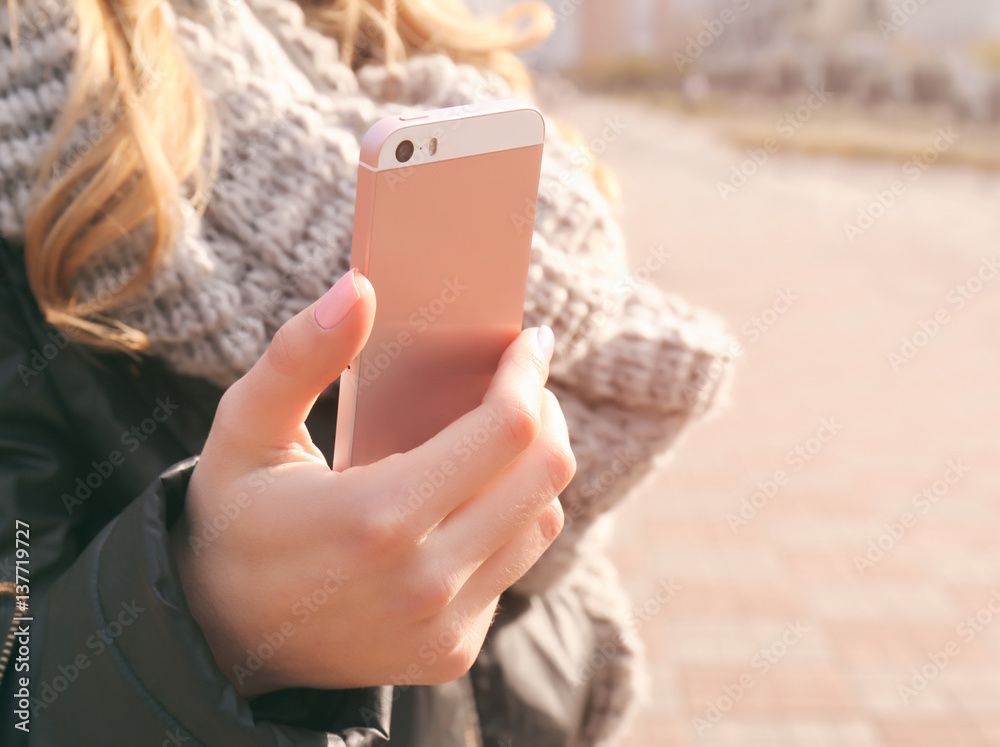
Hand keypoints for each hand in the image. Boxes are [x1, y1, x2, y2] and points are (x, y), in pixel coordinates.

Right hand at [170, 269, 573, 696]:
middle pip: (543, 474)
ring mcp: (443, 625)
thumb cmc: (236, 517)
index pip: (504, 430)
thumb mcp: (245, 427)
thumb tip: (359, 288)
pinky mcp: (451, 651)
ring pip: (541, 520)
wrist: (222, 637)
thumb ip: (299, 354)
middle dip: (546, 411)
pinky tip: (474, 495)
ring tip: (503, 432)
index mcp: (377, 517)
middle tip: (523, 382)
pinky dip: (512, 518)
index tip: (532, 341)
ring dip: (535, 465)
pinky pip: (516, 565)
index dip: (528, 374)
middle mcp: (424, 580)